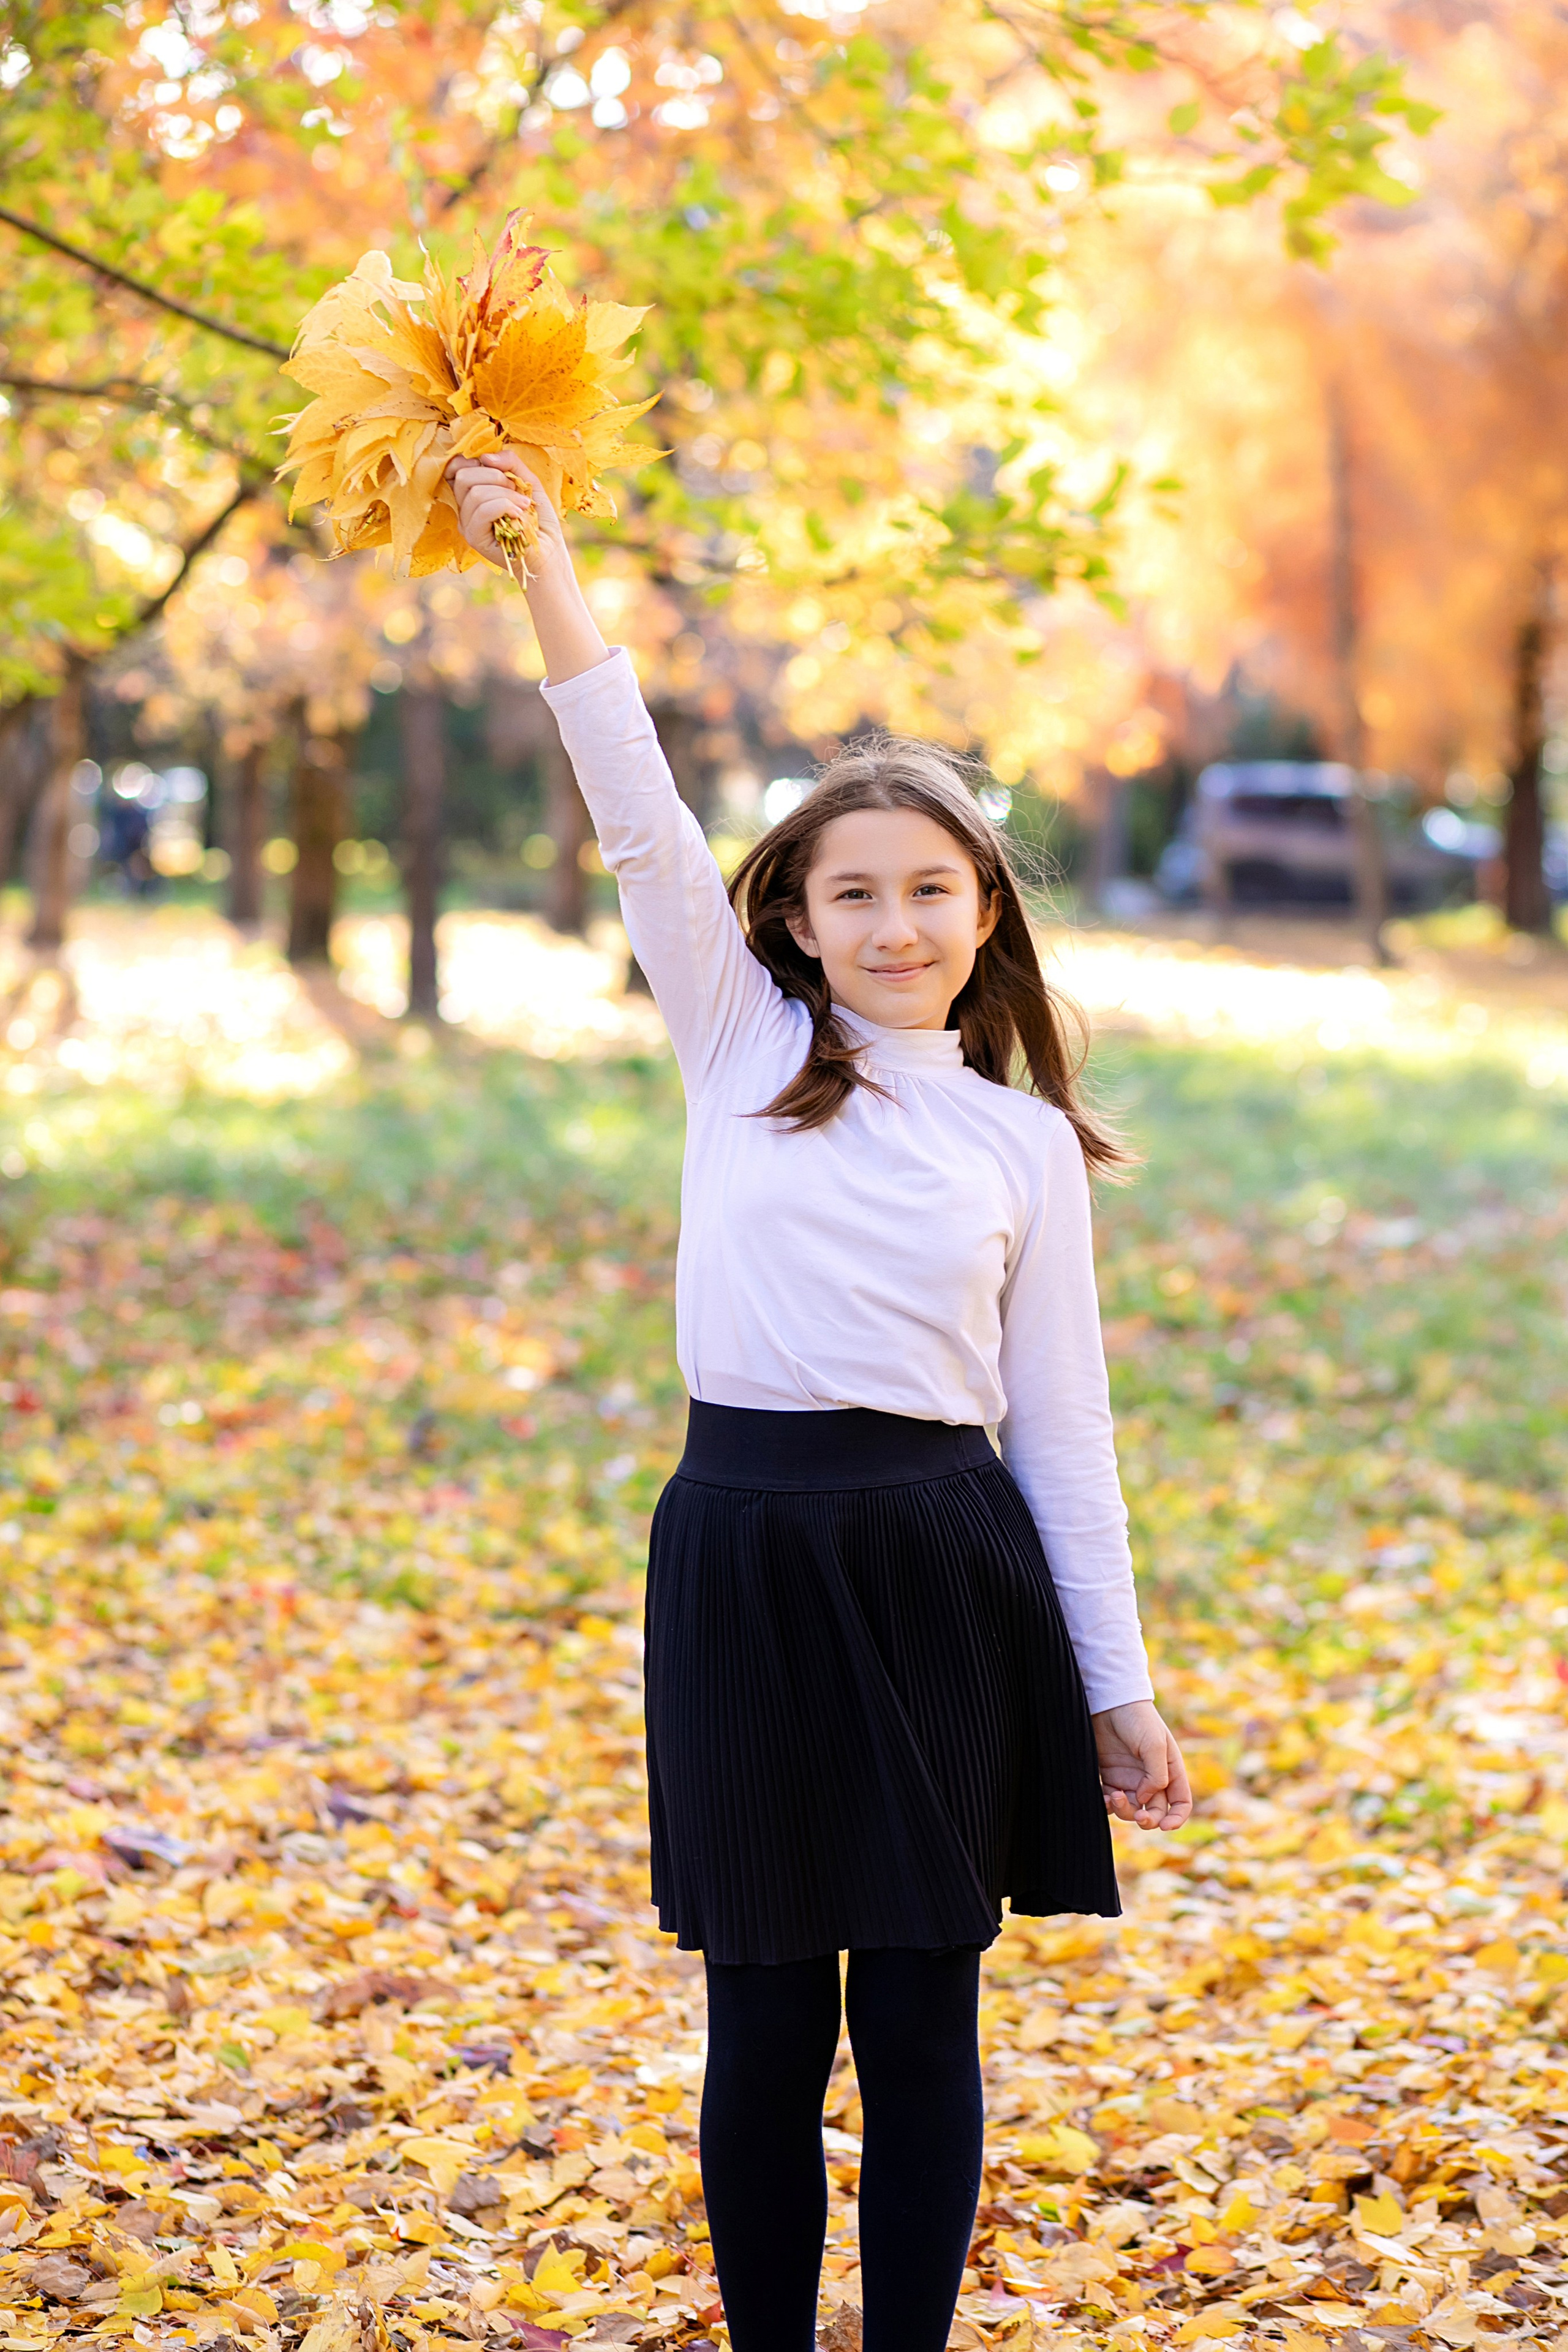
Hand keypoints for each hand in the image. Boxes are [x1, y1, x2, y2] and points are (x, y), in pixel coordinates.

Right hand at [445, 450, 569, 582]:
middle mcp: (464, 509)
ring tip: (524, 506)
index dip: (475, 461)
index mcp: (472, 493)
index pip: (456, 467)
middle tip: (516, 490)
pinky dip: (505, 506)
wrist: (548, 551)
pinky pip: (482, 511)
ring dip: (506, 494)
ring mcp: (467, 524)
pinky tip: (519, 514)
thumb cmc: (538, 519)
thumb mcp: (527, 481)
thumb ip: (509, 463)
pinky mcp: (475, 538)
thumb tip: (485, 457)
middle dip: (495, 476)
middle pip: (463, 476)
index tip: (500, 471)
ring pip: (475, 493)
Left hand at [1092, 1701, 1191, 1830]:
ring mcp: (1130, 1779)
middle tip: (1139, 1816)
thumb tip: (1145, 1799)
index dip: (1177, 1818)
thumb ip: (1157, 1775)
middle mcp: (1152, 1778)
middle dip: (1149, 1820)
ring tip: (1116, 1796)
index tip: (1165, 1826)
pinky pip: (1112, 1801)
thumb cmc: (1136, 1719)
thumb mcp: (1154, 1744)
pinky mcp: (1110, 1777)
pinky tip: (1106, 1798)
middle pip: (1156, 1811)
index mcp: (1170, 1770)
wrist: (1107, 1702)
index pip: (1180, 1802)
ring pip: (1132, 1809)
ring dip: (1126, 1811)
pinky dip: (1109, 1806)